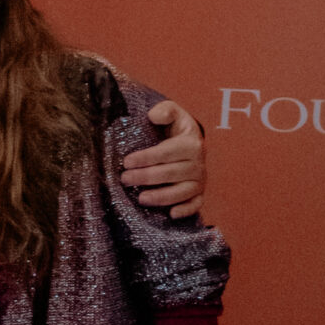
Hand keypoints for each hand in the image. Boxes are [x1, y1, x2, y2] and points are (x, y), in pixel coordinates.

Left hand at [120, 99, 206, 220]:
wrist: (190, 142)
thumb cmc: (175, 129)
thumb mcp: (173, 113)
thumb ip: (166, 110)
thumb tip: (154, 116)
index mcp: (191, 143)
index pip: (166, 152)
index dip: (146, 158)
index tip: (126, 162)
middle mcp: (198, 163)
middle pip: (170, 173)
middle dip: (145, 177)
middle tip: (124, 179)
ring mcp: (200, 180)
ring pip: (182, 192)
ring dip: (161, 197)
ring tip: (140, 198)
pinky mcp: (199, 193)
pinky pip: (196, 204)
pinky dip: (186, 210)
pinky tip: (171, 214)